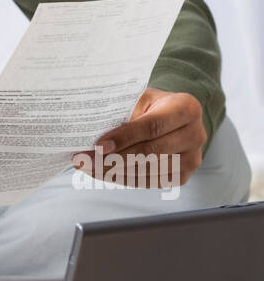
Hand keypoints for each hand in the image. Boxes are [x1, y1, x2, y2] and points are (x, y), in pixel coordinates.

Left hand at [71, 87, 205, 189]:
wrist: (172, 117)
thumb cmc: (152, 105)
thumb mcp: (141, 98)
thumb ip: (125, 110)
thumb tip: (92, 129)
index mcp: (186, 108)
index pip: (152, 126)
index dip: (124, 137)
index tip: (98, 146)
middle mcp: (195, 134)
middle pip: (150, 152)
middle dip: (113, 158)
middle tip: (85, 160)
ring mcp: (192, 158)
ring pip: (147, 170)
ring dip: (113, 171)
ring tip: (88, 167)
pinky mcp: (182, 176)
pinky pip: (148, 181)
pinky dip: (123, 178)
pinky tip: (104, 172)